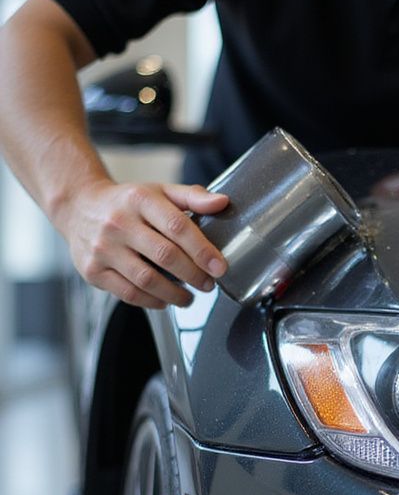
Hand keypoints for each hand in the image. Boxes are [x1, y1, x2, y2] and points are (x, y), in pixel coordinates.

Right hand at [54, 180, 228, 308]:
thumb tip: (223, 203)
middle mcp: (118, 223)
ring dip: (175, 294)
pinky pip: (128, 293)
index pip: (178, 227)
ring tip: (190, 298)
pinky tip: (165, 300)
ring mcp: (103, 248)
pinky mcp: (92, 271)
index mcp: (139, 200)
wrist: (78, 207)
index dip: (202, 250)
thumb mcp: (159, 192)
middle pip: (165, 256)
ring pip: (147, 280)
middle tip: (208, 284)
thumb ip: (192, 198)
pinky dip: (152, 301)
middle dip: (194, 275)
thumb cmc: (128, 203)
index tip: (219, 267)